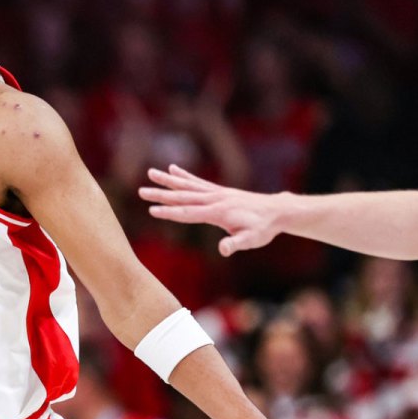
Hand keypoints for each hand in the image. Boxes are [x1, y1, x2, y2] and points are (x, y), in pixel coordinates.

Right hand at [139, 165, 279, 255]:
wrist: (276, 211)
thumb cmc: (263, 228)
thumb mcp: (251, 239)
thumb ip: (236, 243)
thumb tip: (223, 249)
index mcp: (217, 212)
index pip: (188, 213)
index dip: (170, 213)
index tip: (152, 211)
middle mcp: (214, 199)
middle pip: (183, 197)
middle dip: (161, 195)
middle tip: (141, 191)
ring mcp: (216, 193)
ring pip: (187, 186)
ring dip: (168, 180)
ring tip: (150, 172)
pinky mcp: (219, 191)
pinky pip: (198, 182)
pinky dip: (184, 176)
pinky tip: (173, 169)